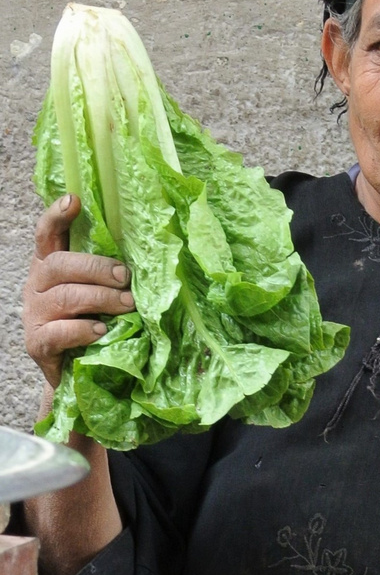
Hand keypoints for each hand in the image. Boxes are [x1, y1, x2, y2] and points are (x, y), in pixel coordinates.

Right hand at [23, 194, 133, 387]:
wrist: (75, 373)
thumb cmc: (92, 324)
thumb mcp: (98, 293)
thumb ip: (109, 273)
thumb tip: (149, 255)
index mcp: (50, 266)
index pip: (47, 235)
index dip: (57, 216)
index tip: (74, 201)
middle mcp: (37, 285)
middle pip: (60, 264)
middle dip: (97, 268)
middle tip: (126, 278)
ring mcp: (34, 314)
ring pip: (65, 297)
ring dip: (101, 299)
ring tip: (127, 305)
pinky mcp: (37, 344)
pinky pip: (59, 332)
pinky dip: (84, 330)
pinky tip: (102, 331)